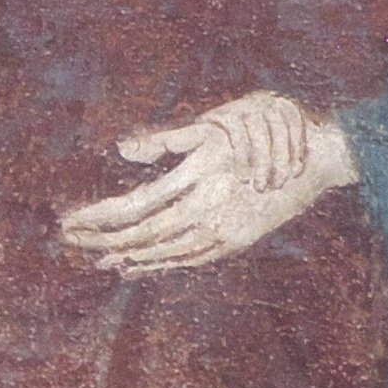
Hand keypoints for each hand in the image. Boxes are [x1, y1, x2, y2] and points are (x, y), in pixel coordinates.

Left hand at [61, 96, 357, 276]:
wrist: (318, 155)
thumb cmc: (265, 124)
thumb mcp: (214, 123)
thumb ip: (167, 139)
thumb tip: (122, 149)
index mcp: (199, 175)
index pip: (136, 204)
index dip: (100, 216)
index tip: (70, 222)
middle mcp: (209, 209)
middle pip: (143, 233)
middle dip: (102, 238)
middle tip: (69, 239)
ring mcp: (224, 230)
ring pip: (165, 252)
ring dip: (128, 255)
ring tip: (97, 256)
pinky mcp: (235, 241)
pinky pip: (188, 260)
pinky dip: (159, 264)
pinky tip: (139, 263)